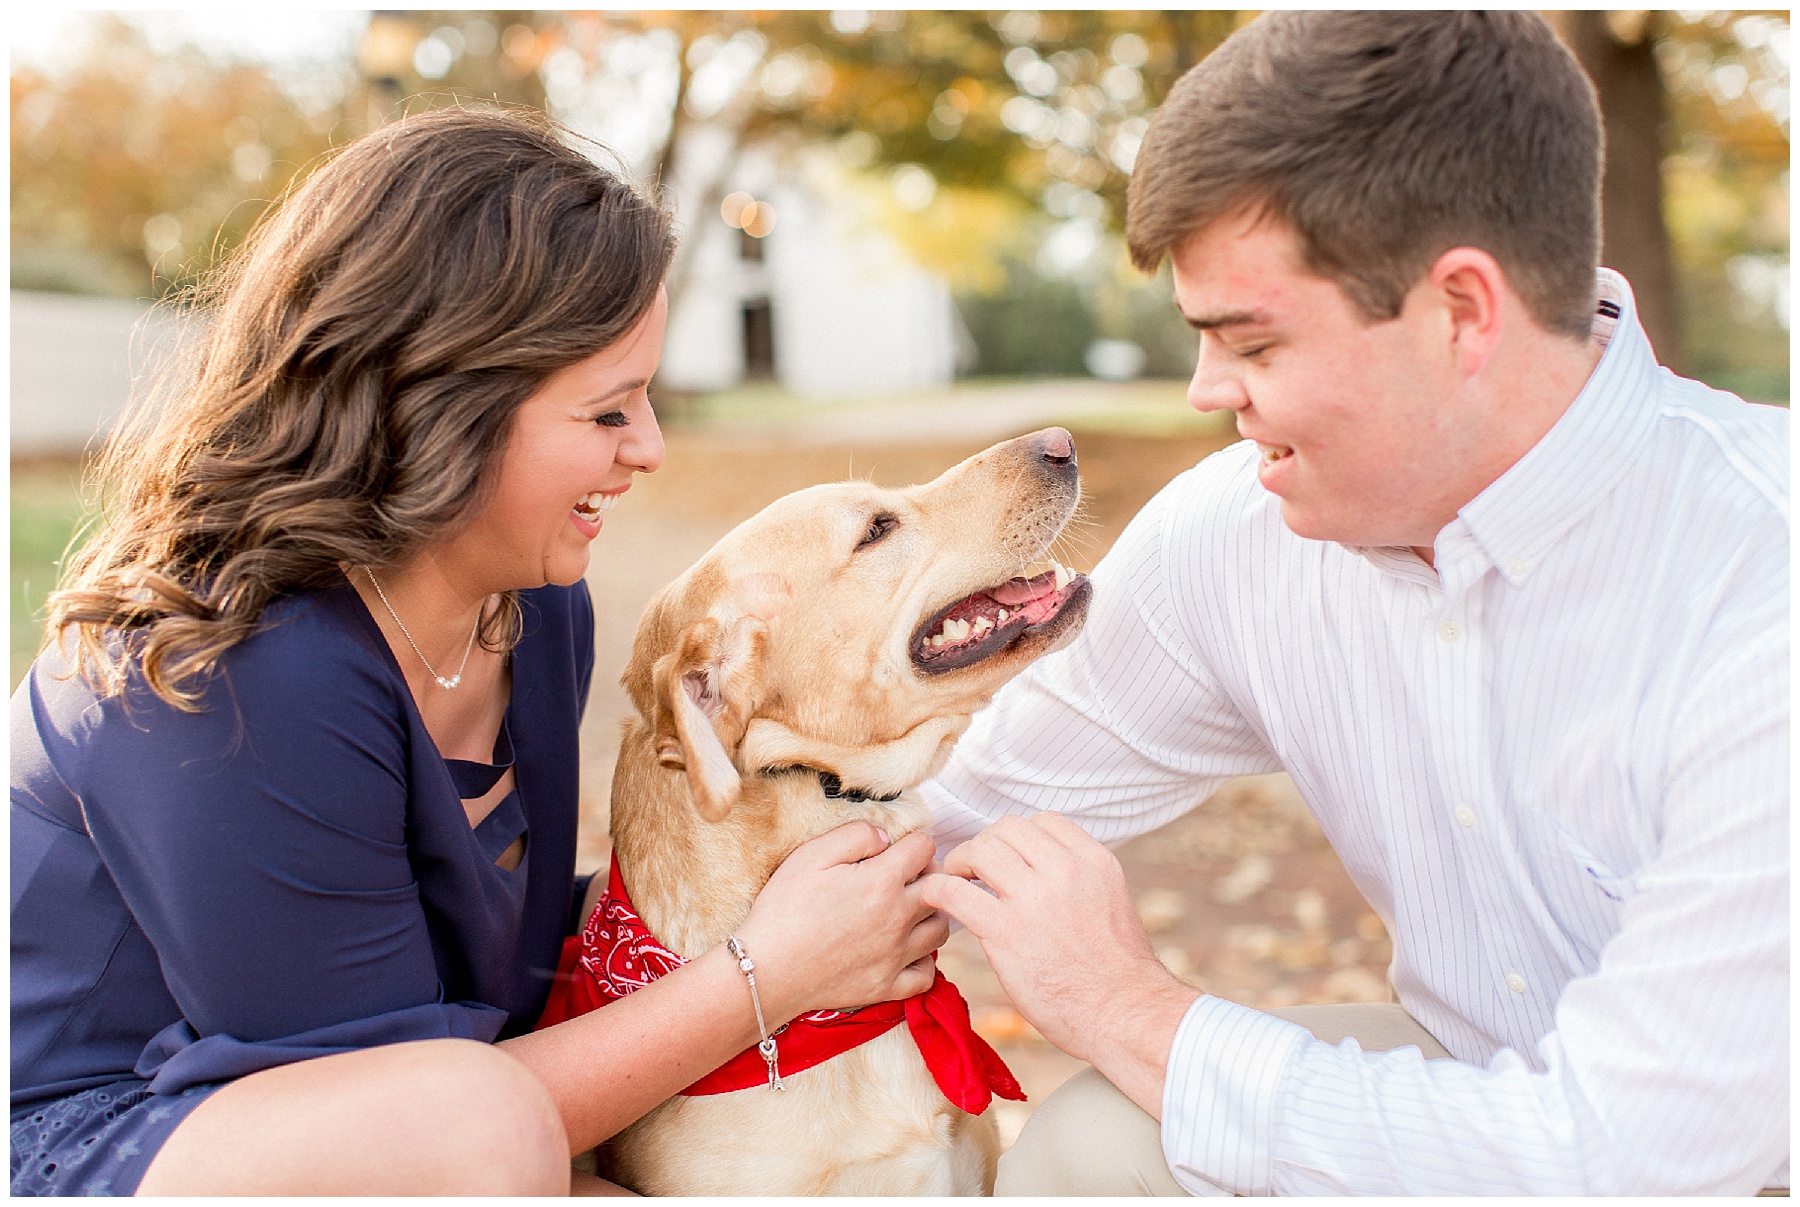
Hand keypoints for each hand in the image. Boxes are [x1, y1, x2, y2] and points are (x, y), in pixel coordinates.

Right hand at [734, 822, 947, 1022]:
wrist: (767, 970)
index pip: (925, 847)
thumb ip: (856, 835)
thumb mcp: (812, 855)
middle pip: (940, 887)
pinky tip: (905, 949)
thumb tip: (885, 838)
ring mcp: (896, 955)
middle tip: (904, 875)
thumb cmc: (784, 909)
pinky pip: (927, 974)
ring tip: (909, 910)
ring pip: (940, 929)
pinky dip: (924, 960)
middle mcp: (899, 917)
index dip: (913, 841)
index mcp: (883, 881)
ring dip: (931, 914)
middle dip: (928, 874)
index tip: (898, 848)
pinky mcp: (887, 986)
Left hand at [921, 813, 1199, 1079]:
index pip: (1044, 822)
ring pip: (980, 850)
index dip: (1017, 838)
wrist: (1124, 1016)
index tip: (1007, 859)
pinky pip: (956, 892)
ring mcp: (1035, 900)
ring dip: (960, 862)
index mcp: (1094, 862)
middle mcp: (1066, 871)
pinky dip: (938, 890)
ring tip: (957, 882)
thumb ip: (1080, 879)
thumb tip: (1043, 869)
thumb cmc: (1118, 972)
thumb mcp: (1111, 902)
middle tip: (975, 871)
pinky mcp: (1006, 932)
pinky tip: (937, 899)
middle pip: (1007, 829)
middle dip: (986, 845)